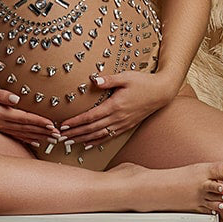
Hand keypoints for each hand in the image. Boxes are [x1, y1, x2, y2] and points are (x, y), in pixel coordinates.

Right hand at [0, 79, 64, 145]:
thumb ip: (0, 94)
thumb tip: (16, 99)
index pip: (23, 118)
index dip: (39, 122)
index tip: (52, 125)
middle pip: (25, 128)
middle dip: (42, 132)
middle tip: (58, 137)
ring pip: (21, 133)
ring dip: (37, 137)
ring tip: (50, 140)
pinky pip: (13, 135)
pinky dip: (25, 138)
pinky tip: (34, 141)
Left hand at [56, 70, 177, 145]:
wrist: (161, 92)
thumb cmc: (143, 82)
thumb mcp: (126, 77)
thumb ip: (108, 80)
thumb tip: (93, 79)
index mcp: (115, 105)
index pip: (90, 116)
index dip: (76, 122)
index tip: (63, 125)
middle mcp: (118, 118)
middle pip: (92, 129)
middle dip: (75, 133)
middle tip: (60, 138)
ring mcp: (122, 124)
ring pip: (99, 135)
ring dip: (83, 139)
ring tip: (70, 142)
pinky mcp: (126, 126)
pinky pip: (109, 136)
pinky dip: (97, 142)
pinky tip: (88, 144)